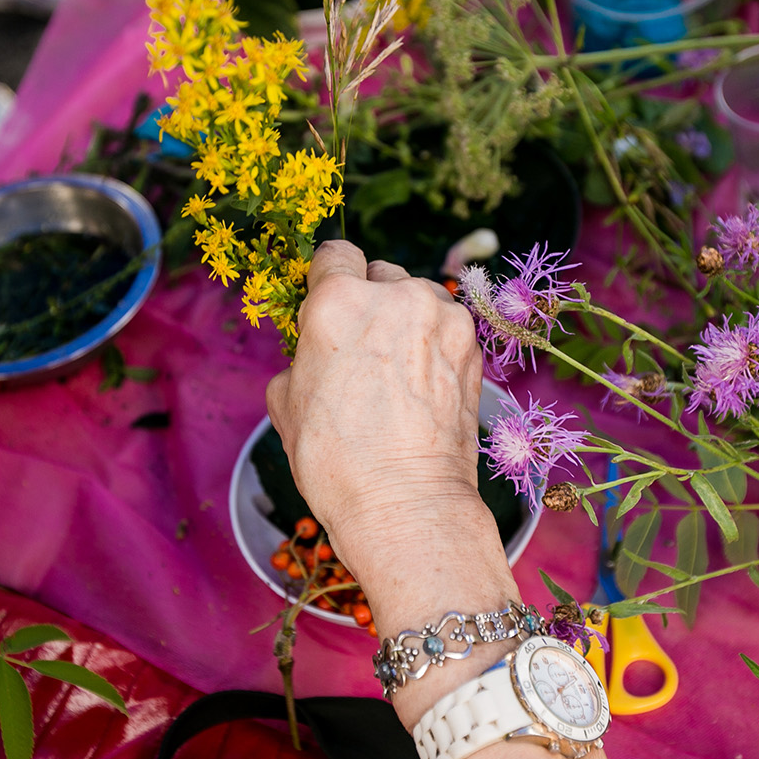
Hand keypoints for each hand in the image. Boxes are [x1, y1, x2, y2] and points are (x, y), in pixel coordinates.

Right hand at [265, 241, 515, 636]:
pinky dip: (436, 346)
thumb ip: (301, 355)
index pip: (334, 254)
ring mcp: (442, 318)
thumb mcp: (285, 403)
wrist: (406, 504)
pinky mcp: (473, 346)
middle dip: (370, 302)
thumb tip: (314, 353)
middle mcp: (396, 296)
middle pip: (380, 274)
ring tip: (396, 373)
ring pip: (419, 298)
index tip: (327, 306)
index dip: (326, 281)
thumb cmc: (336, 460)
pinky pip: (447, 328)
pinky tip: (423, 387)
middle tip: (361, 352)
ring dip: (407, 321)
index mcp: (338, 301)